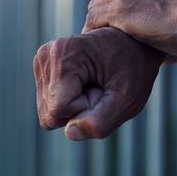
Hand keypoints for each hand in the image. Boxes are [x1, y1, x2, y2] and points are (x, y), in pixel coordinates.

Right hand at [33, 27, 162, 140]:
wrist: (134, 42)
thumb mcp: (128, 99)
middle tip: (101, 88)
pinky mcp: (43, 67)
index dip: (84, 110)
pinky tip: (86, 82)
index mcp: (64, 54)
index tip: (103, 89)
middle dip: (78, 110)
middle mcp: (46, 54)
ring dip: (75, 106)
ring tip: (95, 83)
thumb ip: (101, 122)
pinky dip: (70, 101)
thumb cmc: (134, 68)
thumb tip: (70, 133)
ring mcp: (42, 60)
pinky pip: (49, 105)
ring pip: (48, 112)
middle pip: (49, 114)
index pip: (57, 111)